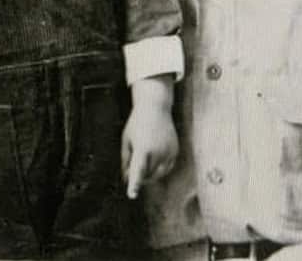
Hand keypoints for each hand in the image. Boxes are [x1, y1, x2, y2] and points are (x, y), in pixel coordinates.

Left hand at [121, 79, 177, 199]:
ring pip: (159, 174)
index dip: (134, 184)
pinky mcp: (175, 151)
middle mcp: (158, 152)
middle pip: (148, 175)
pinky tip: (154, 157)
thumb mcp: (127, 140)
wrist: (155, 108)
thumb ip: (126, 160)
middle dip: (140, 176)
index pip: (138, 171)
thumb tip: (127, 179)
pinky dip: (160, 167)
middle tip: (133, 168)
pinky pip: (167, 167)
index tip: (131, 195)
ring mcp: (169, 152)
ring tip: (144, 160)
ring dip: (150, 174)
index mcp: (143, 148)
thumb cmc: (137, 124)